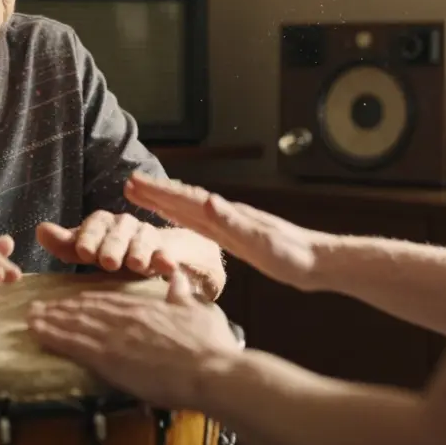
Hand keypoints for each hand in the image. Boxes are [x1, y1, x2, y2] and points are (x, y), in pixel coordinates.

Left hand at [27, 268, 240, 410]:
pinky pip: (74, 344)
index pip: (107, 299)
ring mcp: (115, 336)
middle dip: (60, 308)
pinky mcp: (109, 358)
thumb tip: (176, 276)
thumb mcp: (199, 310)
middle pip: (85, 309)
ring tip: (31, 318)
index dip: (84, 300)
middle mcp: (125, 317)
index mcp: (144, 307)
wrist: (210, 370)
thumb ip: (182, 293)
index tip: (70, 300)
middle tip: (39, 307)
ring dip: (50, 320)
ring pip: (75, 323)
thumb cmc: (210, 344)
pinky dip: (53, 336)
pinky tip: (38, 334)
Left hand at [37, 210, 167, 275]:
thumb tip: (40, 230)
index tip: (83, 252)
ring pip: (143, 241)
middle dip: (113, 246)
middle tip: (108, 262)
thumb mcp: (86, 250)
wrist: (147, 254)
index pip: (95, 223)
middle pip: (119, 232)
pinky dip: (166, 259)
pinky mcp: (165, 251)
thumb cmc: (108, 253)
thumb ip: (65, 243)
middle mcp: (126, 225)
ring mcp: (147, 237)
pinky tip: (167, 266)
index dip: (89, 236)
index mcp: (103, 222)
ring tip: (136, 264)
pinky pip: (166, 253)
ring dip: (139, 252)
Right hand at [124, 171, 326, 290]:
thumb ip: (233, 220)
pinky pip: (200, 226)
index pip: (186, 199)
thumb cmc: (292, 254)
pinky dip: (183, 219)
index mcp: (226, 214)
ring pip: (189, 211)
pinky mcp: (235, 239)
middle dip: (155, 192)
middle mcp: (224, 215)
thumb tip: (207, 200)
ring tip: (143, 196)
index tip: (134, 182)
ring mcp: (229, 226)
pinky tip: (178, 219)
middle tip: (128, 183)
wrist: (317, 262)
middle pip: (183, 200)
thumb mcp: (261, 239)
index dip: (159, 191)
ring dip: (165, 203)